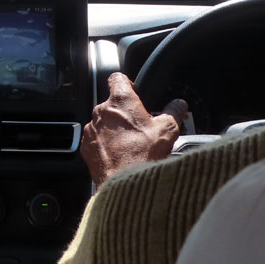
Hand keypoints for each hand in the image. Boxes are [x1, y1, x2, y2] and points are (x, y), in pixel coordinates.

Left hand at [81, 72, 185, 186]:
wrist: (124, 185)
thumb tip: (179, 104)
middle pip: (112, 103)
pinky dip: (105, 144)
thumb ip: (174, 111)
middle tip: (139, 126)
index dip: (127, 83)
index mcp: (121, 100)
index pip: (117, 78)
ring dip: (113, 129)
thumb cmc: (144, 155)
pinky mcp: (85, 146)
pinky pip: (95, 139)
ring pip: (103, 122)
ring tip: (130, 144)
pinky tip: (119, 155)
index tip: (134, 92)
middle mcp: (102, 111)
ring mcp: (91, 129)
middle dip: (124, 112)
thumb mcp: (167, 130)